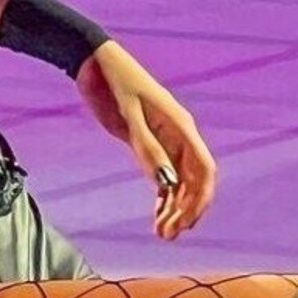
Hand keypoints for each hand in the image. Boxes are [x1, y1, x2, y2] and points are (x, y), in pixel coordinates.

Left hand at [75, 40, 215, 239]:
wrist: (94, 62)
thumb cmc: (114, 82)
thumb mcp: (129, 115)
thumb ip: (146, 147)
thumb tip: (166, 184)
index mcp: (181, 126)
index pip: (204, 169)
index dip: (200, 198)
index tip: (186, 221)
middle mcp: (177, 135)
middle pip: (193, 180)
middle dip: (185, 209)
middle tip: (168, 235)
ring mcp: (162, 139)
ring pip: (178, 180)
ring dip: (173, 207)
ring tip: (162, 233)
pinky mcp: (145, 141)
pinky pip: (161, 173)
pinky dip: (161, 195)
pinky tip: (156, 213)